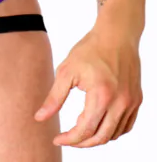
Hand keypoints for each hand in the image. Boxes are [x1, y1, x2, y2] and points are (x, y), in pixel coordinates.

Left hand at [34, 27, 142, 146]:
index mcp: (101, 95)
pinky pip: (126, 126)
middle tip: (67, 138)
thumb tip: (40, 118)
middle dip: (82, 142)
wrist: (116, 34)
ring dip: (96, 138)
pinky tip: (98, 125)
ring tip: (80, 132)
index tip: (57, 138)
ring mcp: (131, 102)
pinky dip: (112, 131)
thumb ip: (54, 98)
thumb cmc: (89, 49)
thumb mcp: (66, 71)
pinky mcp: (136, 99)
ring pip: (114, 134)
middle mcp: (120, 102)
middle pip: (101, 137)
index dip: (70, 139)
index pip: (86, 130)